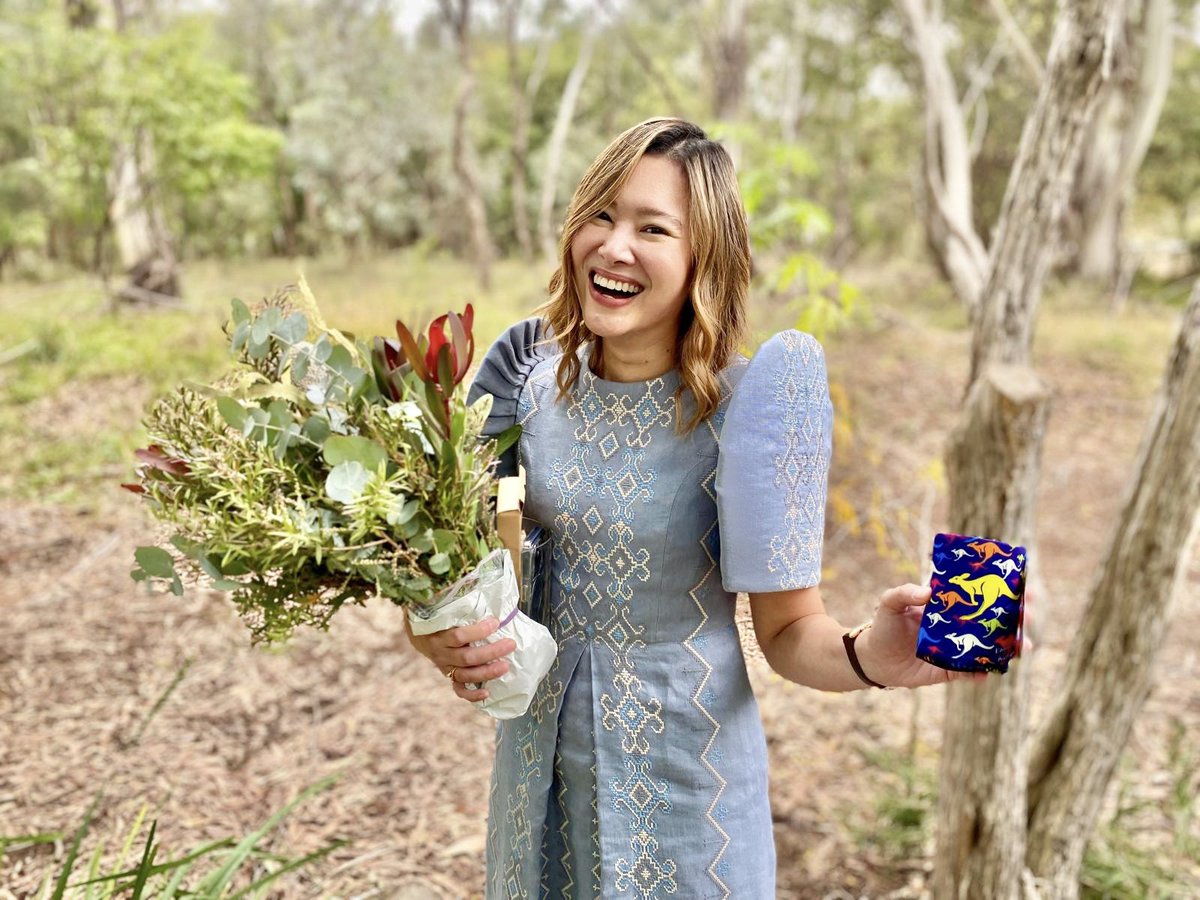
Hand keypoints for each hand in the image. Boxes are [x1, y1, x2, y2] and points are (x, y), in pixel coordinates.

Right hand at [405, 614, 515, 702]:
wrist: (419, 635)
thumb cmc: (438, 618)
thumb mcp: (442, 609)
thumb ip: (460, 604)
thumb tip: (480, 585)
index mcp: (439, 635)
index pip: (459, 635)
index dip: (478, 631)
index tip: (496, 622)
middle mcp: (442, 653)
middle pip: (467, 657)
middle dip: (491, 652)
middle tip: (511, 644)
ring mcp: (445, 667)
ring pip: (466, 675)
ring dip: (487, 672)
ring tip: (505, 666)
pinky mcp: (449, 677)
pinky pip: (459, 690)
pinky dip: (472, 694)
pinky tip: (487, 693)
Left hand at [856, 583, 1026, 688]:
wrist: (874, 659)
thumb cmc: (884, 626)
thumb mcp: (889, 603)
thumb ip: (904, 593)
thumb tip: (927, 593)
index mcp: (948, 606)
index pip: (978, 594)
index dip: (1000, 590)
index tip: (1022, 585)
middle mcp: (957, 627)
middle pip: (992, 621)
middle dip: (1014, 618)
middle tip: (1029, 616)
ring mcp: (956, 650)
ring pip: (989, 648)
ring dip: (1008, 648)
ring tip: (1023, 647)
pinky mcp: (950, 671)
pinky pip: (970, 672)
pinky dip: (982, 672)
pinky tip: (989, 671)